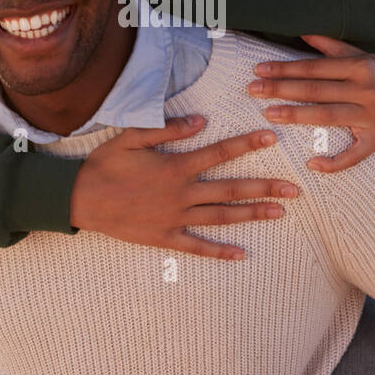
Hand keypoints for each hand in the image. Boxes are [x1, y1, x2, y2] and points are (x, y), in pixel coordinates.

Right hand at [70, 115, 300, 260]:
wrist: (79, 200)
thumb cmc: (105, 165)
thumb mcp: (132, 138)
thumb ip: (168, 129)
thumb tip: (201, 120)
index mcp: (176, 167)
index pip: (220, 153)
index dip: (247, 144)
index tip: (272, 137)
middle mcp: (182, 194)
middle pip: (231, 189)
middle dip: (265, 187)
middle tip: (295, 189)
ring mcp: (176, 218)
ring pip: (221, 217)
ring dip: (251, 215)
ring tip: (279, 212)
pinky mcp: (165, 238)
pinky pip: (197, 246)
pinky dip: (219, 251)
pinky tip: (241, 254)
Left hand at [247, 34, 374, 172]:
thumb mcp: (362, 56)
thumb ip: (332, 47)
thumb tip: (302, 33)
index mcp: (359, 67)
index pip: (315, 68)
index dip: (286, 69)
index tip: (260, 70)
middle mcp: (365, 90)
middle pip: (317, 91)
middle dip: (282, 89)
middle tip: (253, 90)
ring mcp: (372, 116)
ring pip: (328, 117)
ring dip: (297, 116)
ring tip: (269, 114)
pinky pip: (354, 155)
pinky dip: (334, 162)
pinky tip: (312, 164)